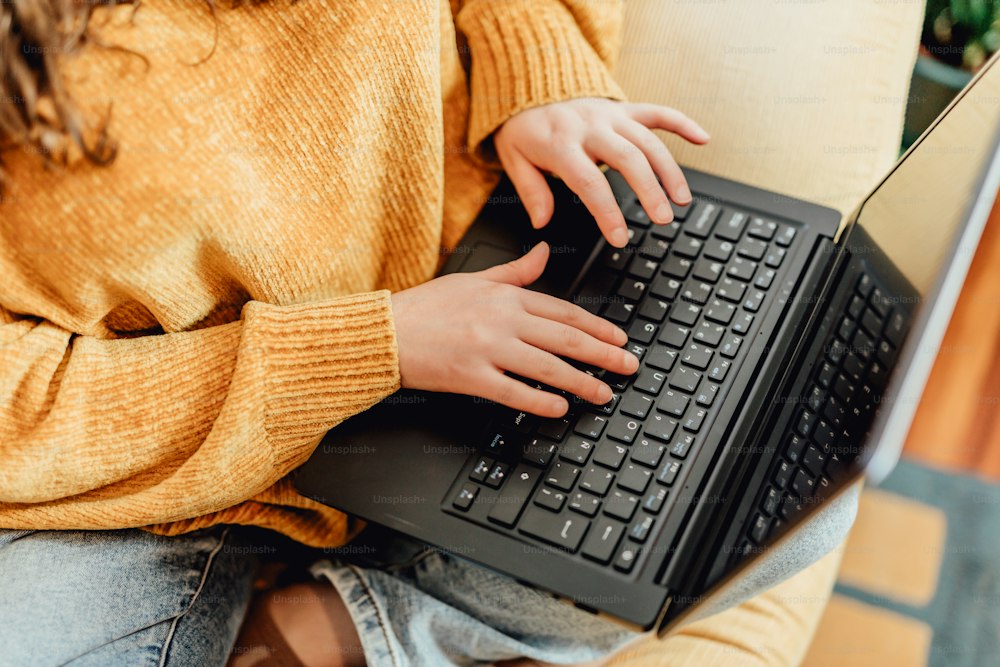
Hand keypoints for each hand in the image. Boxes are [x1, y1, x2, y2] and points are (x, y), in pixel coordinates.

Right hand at [390, 243, 639, 416]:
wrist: (386, 331)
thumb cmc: (427, 308)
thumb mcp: (474, 279)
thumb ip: (515, 272)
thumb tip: (544, 252)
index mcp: (505, 296)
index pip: (563, 312)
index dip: (597, 327)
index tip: (619, 338)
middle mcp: (501, 320)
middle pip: (565, 339)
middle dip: (603, 354)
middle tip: (628, 366)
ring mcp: (487, 348)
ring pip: (547, 366)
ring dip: (581, 381)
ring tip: (603, 393)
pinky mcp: (471, 376)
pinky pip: (514, 391)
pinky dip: (540, 401)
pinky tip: (560, 408)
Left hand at [495, 98, 709, 247]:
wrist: (531, 86)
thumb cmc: (525, 129)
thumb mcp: (514, 159)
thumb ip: (531, 190)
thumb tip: (542, 221)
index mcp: (561, 143)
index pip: (589, 182)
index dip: (607, 212)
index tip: (620, 238)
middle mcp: (591, 126)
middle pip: (628, 158)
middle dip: (650, 190)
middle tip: (663, 219)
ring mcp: (611, 115)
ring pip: (648, 140)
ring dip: (670, 170)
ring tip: (682, 200)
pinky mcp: (624, 108)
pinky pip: (657, 112)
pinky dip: (682, 123)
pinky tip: (703, 139)